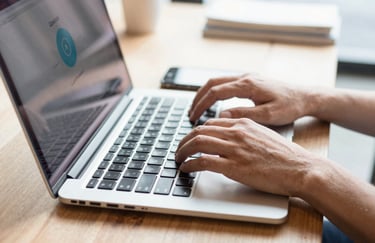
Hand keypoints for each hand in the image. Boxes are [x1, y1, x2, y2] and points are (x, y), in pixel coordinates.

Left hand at [175, 118, 311, 195]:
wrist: (300, 168)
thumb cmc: (285, 155)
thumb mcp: (263, 134)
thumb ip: (244, 132)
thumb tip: (229, 136)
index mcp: (243, 123)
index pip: (211, 123)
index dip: (197, 132)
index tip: (192, 139)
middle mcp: (236, 132)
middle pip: (200, 130)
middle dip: (185, 140)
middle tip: (179, 149)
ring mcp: (234, 148)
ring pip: (197, 142)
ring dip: (183, 150)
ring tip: (178, 158)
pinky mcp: (234, 166)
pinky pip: (203, 161)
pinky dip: (190, 164)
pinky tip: (186, 168)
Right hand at [189, 74, 311, 125]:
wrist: (306, 96)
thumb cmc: (290, 106)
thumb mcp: (269, 115)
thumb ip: (244, 115)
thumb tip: (221, 116)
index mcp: (248, 85)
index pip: (215, 92)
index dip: (202, 105)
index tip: (194, 117)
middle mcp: (245, 77)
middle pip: (212, 83)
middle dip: (198, 98)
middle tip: (191, 114)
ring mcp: (247, 77)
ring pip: (217, 81)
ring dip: (205, 94)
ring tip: (197, 109)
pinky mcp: (250, 81)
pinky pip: (226, 83)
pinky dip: (214, 93)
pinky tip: (213, 104)